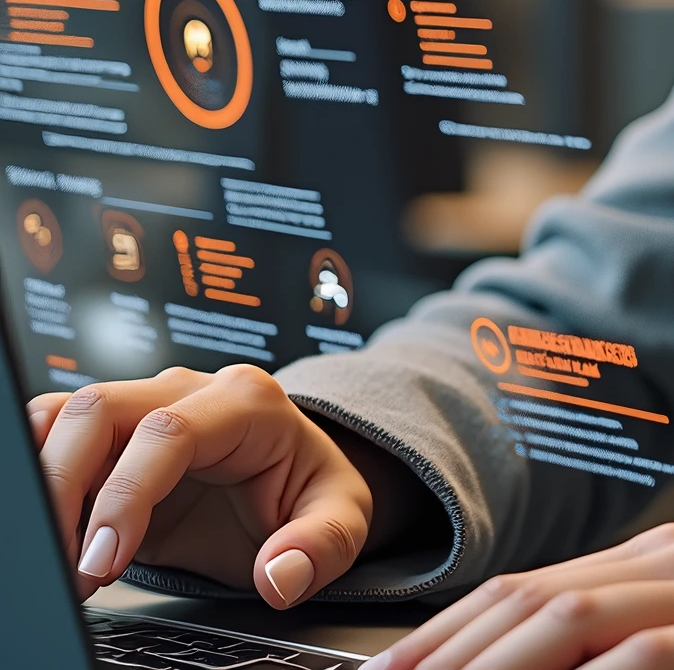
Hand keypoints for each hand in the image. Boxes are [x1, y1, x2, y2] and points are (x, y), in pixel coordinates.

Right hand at [30, 364, 422, 607]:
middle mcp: (189, 392)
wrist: (294, 478)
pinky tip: (45, 525)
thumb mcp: (343, 517)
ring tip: (53, 555)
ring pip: (67, 414)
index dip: (127, 496)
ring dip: (44, 478)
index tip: (104, 565)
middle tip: (70, 571)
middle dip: (66, 488)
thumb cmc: (308, 491)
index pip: (168, 432)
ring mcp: (145, 407)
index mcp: (247, 403)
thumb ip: (323, 544)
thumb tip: (281, 574)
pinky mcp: (113, 436)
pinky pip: (56, 428)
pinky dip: (37, 468)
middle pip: (100, 410)